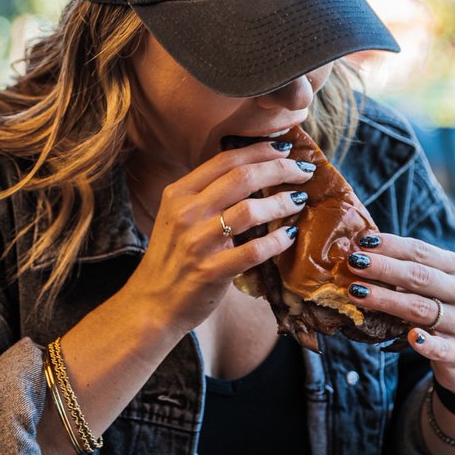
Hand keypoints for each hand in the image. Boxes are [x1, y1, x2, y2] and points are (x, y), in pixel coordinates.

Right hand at [122, 141, 312, 339]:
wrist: (151, 304)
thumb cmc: (173, 258)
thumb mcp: (177, 216)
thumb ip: (206, 194)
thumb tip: (253, 171)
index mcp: (178, 193)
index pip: (225, 160)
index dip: (260, 150)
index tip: (285, 149)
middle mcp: (186, 213)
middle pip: (242, 177)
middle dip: (280, 169)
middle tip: (303, 172)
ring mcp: (197, 242)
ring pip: (250, 210)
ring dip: (282, 203)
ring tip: (299, 201)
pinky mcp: (210, 271)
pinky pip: (254, 250)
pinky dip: (277, 240)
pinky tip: (290, 235)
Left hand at [345, 233, 454, 399]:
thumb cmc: (445, 310)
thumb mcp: (437, 286)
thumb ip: (410, 271)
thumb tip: (364, 254)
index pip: (422, 252)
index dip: (392, 246)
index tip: (364, 242)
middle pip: (420, 277)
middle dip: (384, 268)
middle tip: (354, 262)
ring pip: (421, 308)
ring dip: (387, 300)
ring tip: (357, 292)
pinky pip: (439, 347)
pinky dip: (424, 342)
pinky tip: (409, 336)